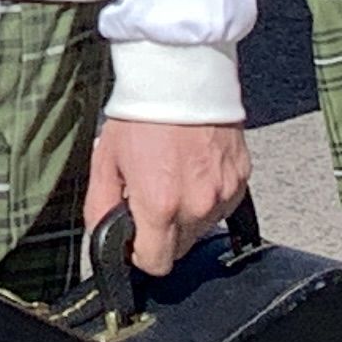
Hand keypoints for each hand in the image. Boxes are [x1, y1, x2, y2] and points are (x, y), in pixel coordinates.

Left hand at [81, 119, 251, 275]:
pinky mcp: (241, 180)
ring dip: (186, 215)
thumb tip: (103, 236)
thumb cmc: (143, 114)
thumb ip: (100, 206)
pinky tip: (191, 169)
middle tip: (149, 198)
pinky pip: (221, 205)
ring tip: (171, 177)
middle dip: (162, 233)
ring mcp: (224, 193)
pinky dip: (206, 196)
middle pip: (180, 248)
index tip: (134, 238)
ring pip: (202, 228)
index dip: (140, 255)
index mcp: (160, 204)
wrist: (182, 77)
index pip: (156, 263)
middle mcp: (197, 205)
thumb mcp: (105, 160)